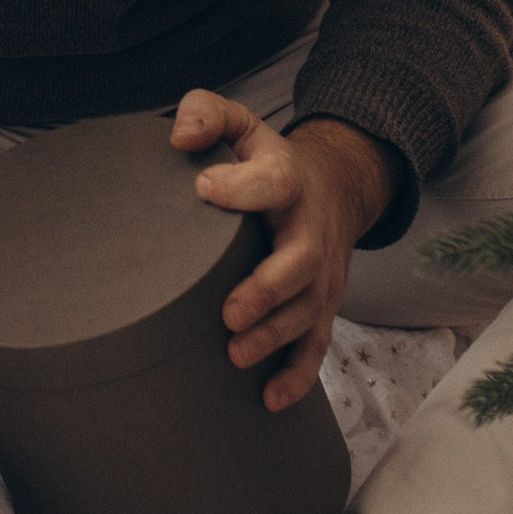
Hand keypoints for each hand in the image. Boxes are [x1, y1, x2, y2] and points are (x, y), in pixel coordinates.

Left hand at [171, 92, 397, 415]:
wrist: (332, 187)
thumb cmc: (265, 161)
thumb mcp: (241, 124)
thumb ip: (207, 114)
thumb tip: (180, 137)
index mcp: (288, 180)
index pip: (274, 180)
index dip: (244, 186)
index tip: (205, 187)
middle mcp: (311, 230)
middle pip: (303, 264)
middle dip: (269, 291)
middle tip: (229, 314)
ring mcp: (320, 274)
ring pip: (309, 312)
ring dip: (276, 338)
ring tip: (236, 354)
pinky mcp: (319, 305)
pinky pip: (316, 345)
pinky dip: (298, 375)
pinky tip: (271, 398)